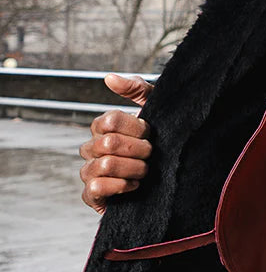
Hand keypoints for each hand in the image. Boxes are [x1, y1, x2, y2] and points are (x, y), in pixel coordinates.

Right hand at [79, 74, 154, 213]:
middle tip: (152, 154)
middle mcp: (92, 147)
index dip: (136, 128)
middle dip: (139, 150)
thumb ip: (137, 89)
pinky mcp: (92, 194)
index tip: (151, 133)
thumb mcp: (156, 109)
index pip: (110, 120)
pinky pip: (95, 187)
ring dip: (134, 168)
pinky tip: (135, 186)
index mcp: (103, 127)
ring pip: (105, 164)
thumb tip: (109, 78)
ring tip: (146, 171)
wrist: (170, 178)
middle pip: (110, 143)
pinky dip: (120, 186)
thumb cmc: (161, 139)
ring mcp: (89, 171)